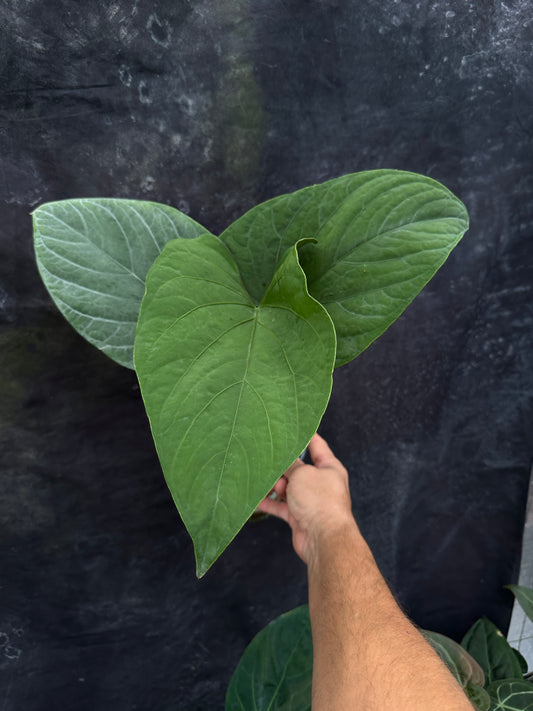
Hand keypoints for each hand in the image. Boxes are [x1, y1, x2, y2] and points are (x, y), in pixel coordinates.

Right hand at [257, 433, 354, 564]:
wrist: (323, 538)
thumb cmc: (319, 501)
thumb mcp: (302, 474)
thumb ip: (290, 465)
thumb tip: (282, 459)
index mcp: (329, 467)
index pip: (317, 445)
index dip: (305, 434)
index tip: (291, 426)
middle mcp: (321, 483)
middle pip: (298, 468)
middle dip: (282, 465)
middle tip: (265, 456)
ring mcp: (310, 500)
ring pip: (288, 487)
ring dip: (275, 485)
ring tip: (261, 479)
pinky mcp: (299, 516)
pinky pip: (281, 506)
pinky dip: (270, 503)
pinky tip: (255, 499)